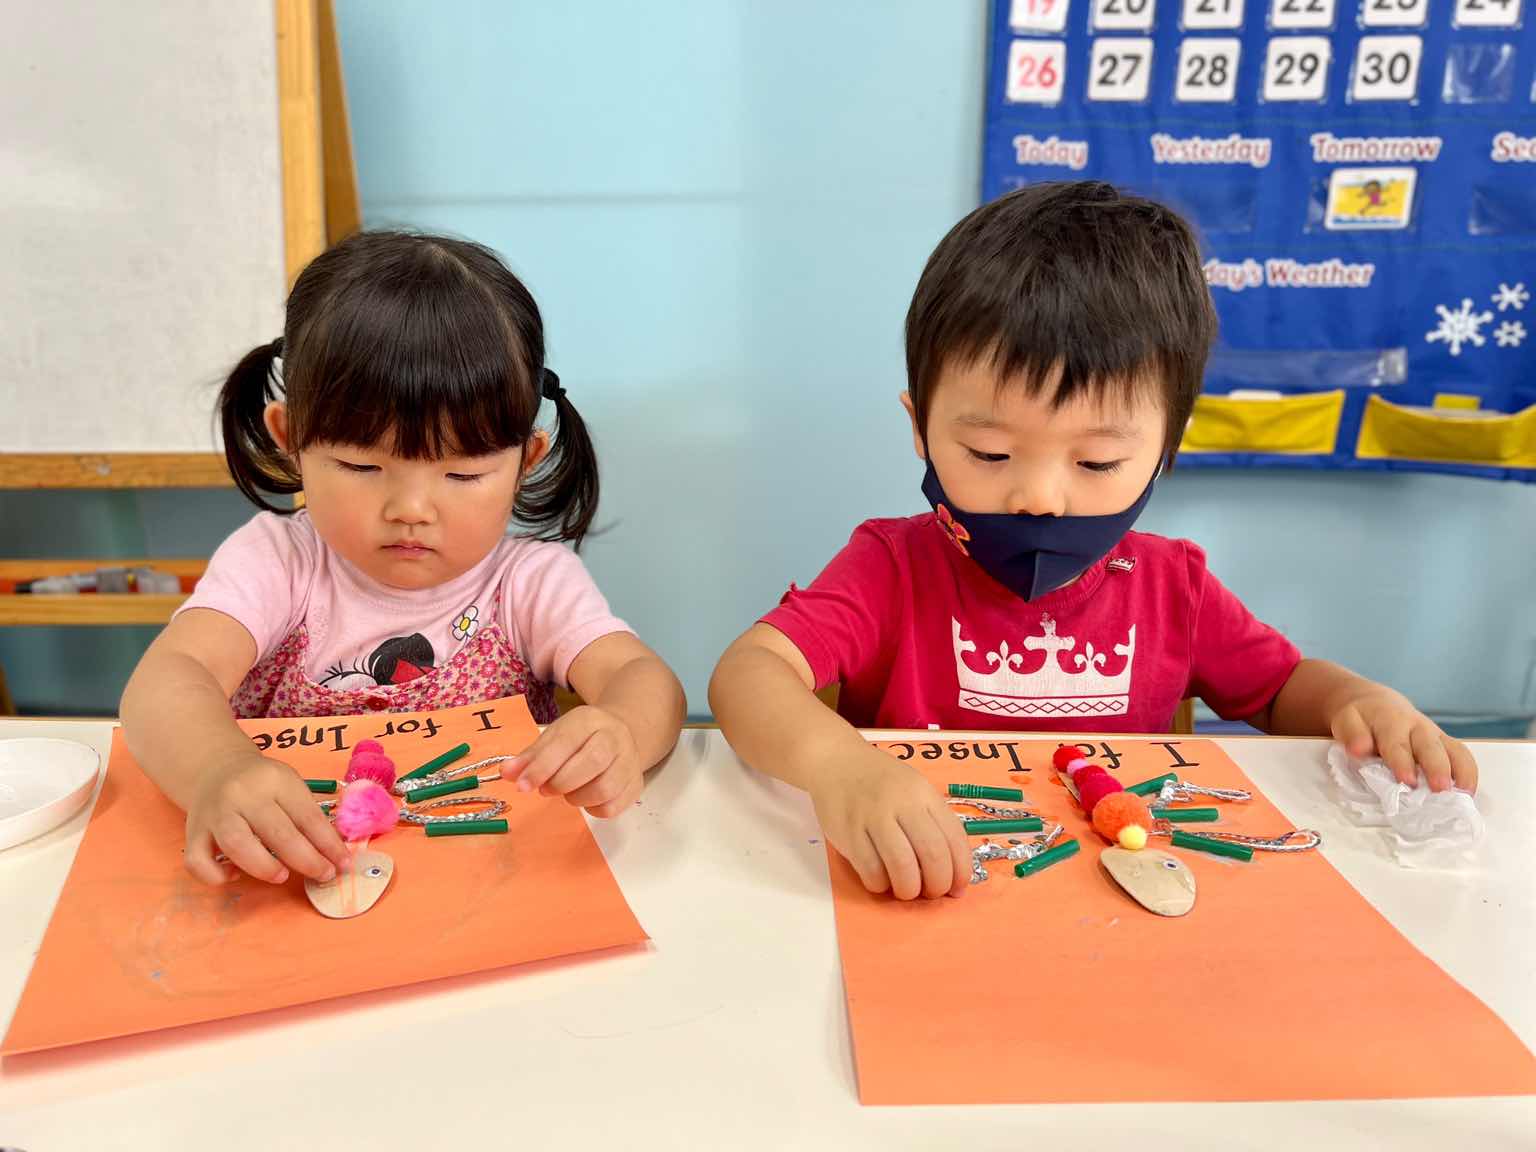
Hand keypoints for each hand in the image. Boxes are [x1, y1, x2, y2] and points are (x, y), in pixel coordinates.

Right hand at [184, 750, 351, 884]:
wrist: (215, 769)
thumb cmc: (262, 784)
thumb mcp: (290, 787)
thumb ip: (309, 816)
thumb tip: (335, 854)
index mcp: (275, 780)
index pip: (307, 816)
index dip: (328, 844)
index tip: (343, 863)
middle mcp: (242, 795)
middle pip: (277, 832)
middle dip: (306, 860)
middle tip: (323, 874)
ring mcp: (214, 814)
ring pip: (236, 845)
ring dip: (263, 867)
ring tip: (281, 876)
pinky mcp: (192, 832)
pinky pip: (198, 862)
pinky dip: (217, 876)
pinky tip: (236, 875)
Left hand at [501, 705, 644, 817]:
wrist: (621, 734)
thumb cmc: (580, 738)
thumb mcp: (554, 736)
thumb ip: (530, 756)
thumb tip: (506, 774)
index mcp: (590, 720)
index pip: (566, 741)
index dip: (541, 766)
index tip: (522, 785)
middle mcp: (615, 737)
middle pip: (592, 762)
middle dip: (561, 782)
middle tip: (546, 789)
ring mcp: (629, 762)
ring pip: (605, 788)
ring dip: (577, 797)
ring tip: (567, 792)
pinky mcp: (636, 785)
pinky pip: (613, 807)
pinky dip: (593, 809)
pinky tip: (585, 798)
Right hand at [809, 746, 970, 900]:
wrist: (835, 761)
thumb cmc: (879, 780)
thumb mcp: (913, 788)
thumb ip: (931, 821)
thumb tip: (949, 869)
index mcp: (923, 793)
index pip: (954, 837)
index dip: (961, 871)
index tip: (957, 889)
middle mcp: (901, 803)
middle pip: (932, 854)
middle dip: (937, 884)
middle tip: (931, 893)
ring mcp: (872, 816)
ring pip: (902, 865)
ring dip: (909, 889)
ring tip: (906, 891)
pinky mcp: (847, 831)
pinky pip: (870, 869)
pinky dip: (880, 884)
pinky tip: (880, 881)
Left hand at [1330, 687, 1477, 792]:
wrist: (1375, 703)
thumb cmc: (1360, 718)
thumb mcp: (1347, 721)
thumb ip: (1353, 736)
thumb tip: (1359, 749)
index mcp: (1390, 721)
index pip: (1397, 743)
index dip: (1402, 762)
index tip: (1407, 780)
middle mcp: (1417, 726)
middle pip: (1431, 746)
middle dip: (1437, 768)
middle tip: (1441, 789)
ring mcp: (1434, 734)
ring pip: (1453, 749)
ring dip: (1461, 772)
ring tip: (1464, 795)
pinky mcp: (1444, 742)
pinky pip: (1461, 754)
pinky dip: (1468, 773)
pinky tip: (1468, 792)